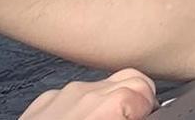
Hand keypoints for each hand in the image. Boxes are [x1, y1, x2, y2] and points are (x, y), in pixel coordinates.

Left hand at [18, 68, 156, 119]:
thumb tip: (144, 117)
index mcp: (109, 107)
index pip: (146, 94)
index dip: (149, 111)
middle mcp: (88, 92)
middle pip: (131, 78)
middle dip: (139, 98)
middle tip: (137, 119)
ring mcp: (64, 93)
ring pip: (103, 83)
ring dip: (113, 99)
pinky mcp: (45, 99)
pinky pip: (74, 94)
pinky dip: (84, 105)